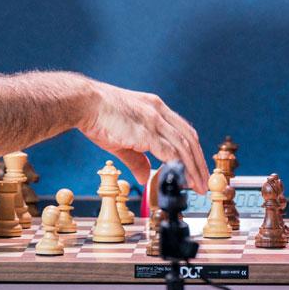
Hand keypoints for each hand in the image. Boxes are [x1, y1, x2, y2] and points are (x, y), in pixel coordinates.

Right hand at [77, 79, 208, 192]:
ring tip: (197, 186)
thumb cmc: (99, 117)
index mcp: (155, 107)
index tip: (198, 167)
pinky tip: (182, 179)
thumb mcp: (122, 139)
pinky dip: (178, 166)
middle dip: (199, 162)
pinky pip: (168, 151)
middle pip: (189, 138)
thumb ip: (137, 159)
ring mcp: (154, 120)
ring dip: (193, 169)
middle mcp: (159, 111)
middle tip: (205, 182)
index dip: (194, 150)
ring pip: (183, 147)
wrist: (84, 103)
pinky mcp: (146, 131)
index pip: (183, 130)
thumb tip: (145, 177)